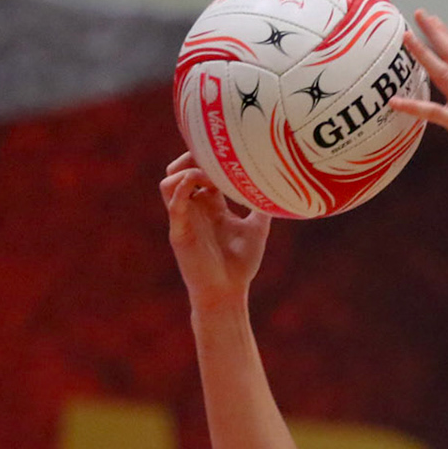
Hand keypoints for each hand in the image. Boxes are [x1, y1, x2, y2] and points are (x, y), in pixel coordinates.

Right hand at [160, 151, 271, 309]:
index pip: (200, 171)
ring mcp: (185, 219)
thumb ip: (262, 209)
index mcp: (210, 206)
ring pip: (168, 182)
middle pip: (178, 170)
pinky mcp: (179, 232)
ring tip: (208, 175)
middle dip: (192, 158)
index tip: (227, 154)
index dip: (208, 158)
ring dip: (185, 171)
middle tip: (213, 158)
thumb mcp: (256, 230)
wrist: (228, 293)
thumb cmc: (240, 265)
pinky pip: (173, 203)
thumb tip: (279, 190)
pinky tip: (200, 183)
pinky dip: (183, 188)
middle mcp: (194, 209)